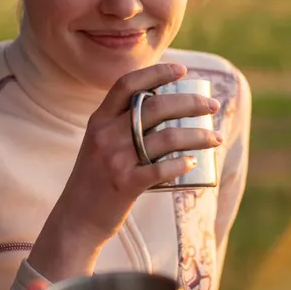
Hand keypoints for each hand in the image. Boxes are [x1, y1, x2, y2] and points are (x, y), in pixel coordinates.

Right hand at [29, 64, 222, 280]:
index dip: (156, 72)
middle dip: (190, 103)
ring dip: (198, 135)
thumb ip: (119, 126)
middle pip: (155, 106)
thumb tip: (159, 108)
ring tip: (215, 138)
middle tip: (213, 107)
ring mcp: (115, 159)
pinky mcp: (125, 184)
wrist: (75, 219)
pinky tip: (194, 162)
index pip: (127, 84)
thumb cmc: (93, 180)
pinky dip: (182, 163)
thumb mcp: (97, 145)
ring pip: (166, 137)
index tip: (182, 70)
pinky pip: (162, 168)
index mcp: (99, 120)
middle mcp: (106, 135)